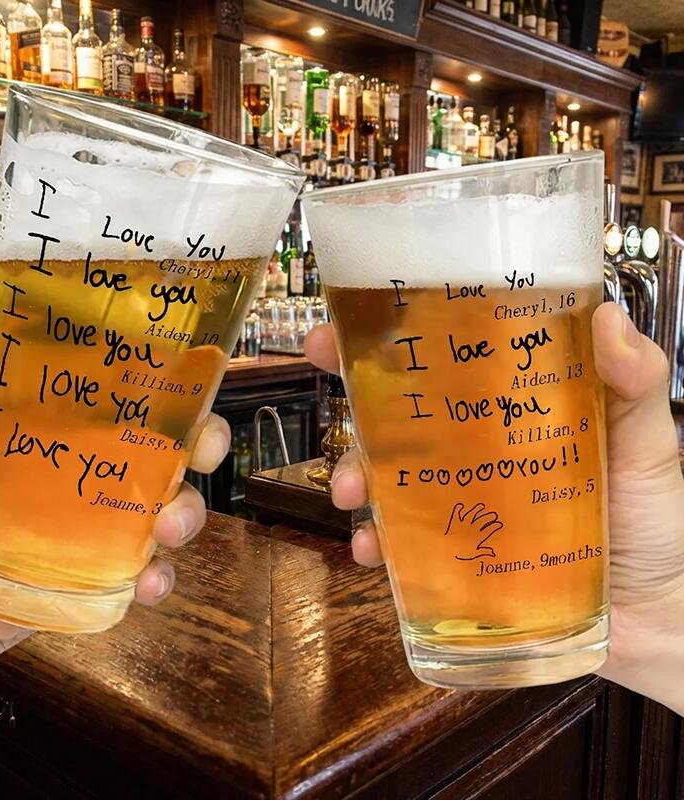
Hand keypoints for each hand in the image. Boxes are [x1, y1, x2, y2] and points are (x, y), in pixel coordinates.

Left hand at [0, 265, 229, 717]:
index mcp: (55, 428)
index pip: (124, 392)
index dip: (168, 377)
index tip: (193, 366)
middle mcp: (84, 472)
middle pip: (167, 448)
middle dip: (203, 444)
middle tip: (203, 450)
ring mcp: (94, 528)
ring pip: (169, 509)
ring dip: (187, 512)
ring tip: (168, 527)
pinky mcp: (95, 579)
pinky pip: (145, 576)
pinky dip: (160, 578)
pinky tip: (148, 581)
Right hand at [305, 303, 683, 710]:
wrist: (659, 616)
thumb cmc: (657, 520)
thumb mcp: (649, 444)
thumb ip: (635, 386)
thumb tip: (606, 316)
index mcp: (510, 410)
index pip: (447, 362)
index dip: (393, 336)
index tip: (347, 320)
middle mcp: (476, 451)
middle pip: (401, 415)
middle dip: (351, 393)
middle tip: (325, 375)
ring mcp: (460, 504)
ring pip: (387, 478)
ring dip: (354, 475)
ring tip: (350, 491)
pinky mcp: (455, 555)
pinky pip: (401, 546)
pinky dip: (377, 544)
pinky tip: (372, 550)